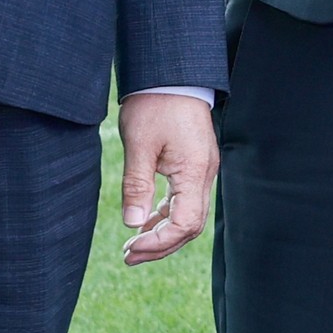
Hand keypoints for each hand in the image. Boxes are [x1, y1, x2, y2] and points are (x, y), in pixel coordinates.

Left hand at [116, 92, 216, 264]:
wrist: (172, 76)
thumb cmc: (155, 106)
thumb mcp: (139, 146)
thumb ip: (137, 186)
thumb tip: (133, 224)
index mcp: (194, 170)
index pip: (185, 223)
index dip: (159, 243)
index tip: (130, 247)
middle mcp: (205, 173)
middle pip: (190, 225)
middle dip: (160, 246)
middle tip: (127, 256)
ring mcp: (202, 169)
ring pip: (189, 215)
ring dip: (163, 234)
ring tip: (132, 245)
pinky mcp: (195, 164)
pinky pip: (185, 200)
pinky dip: (165, 216)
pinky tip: (144, 222)